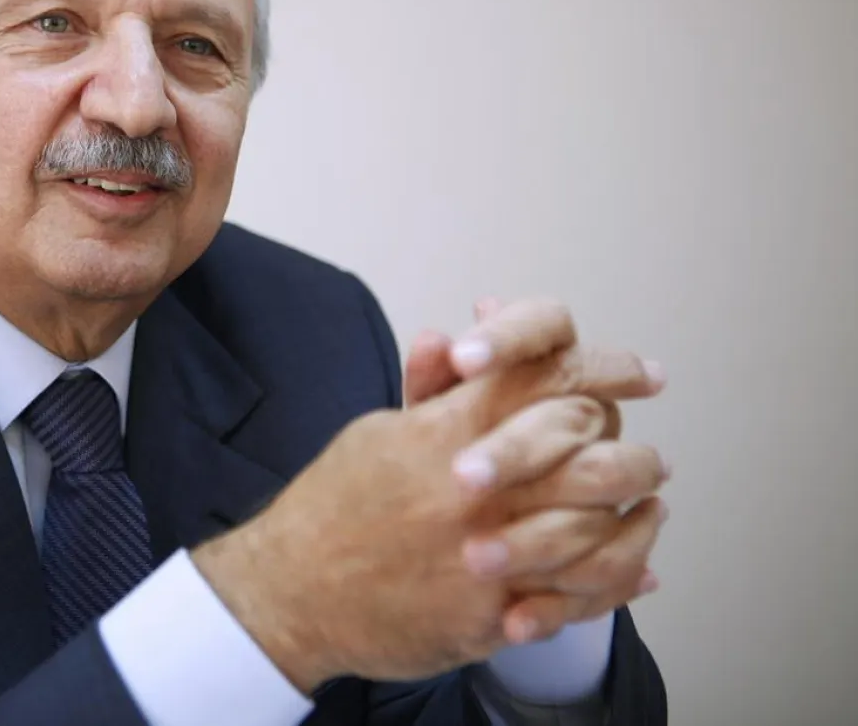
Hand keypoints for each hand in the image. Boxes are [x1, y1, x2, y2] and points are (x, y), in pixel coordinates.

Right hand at [190, 299, 662, 688]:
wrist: (293, 592)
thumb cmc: (333, 508)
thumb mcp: (375, 431)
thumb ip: (428, 391)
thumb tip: (451, 333)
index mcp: (449, 429)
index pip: (552, 377)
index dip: (609, 370)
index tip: (642, 375)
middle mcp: (477, 486)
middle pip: (593, 449)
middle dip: (633, 453)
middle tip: (653, 459)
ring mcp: (489, 550)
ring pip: (601, 525)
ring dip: (636, 515)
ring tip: (649, 507)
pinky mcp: (493, 612)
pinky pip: (582, 595)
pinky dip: (622, 580)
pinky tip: (640, 571)